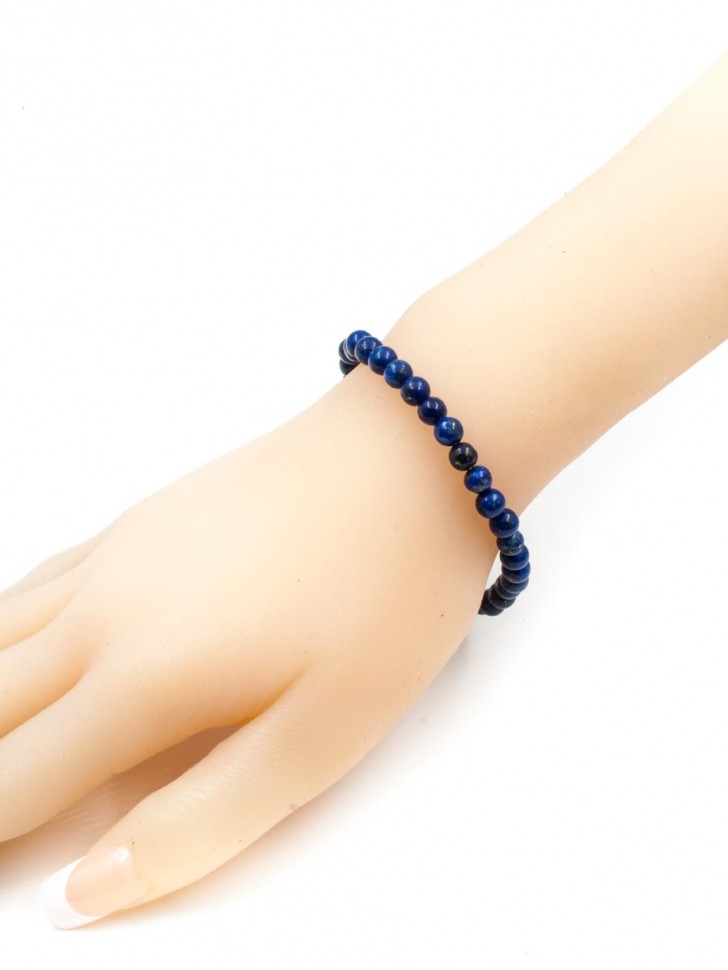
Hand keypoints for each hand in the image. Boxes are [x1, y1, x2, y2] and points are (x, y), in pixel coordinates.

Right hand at [0, 360, 495, 926]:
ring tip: (4, 742)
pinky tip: (14, 648)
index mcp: (140, 681)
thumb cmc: (383, 597)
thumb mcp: (316, 741)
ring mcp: (114, 556)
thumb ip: (196, 824)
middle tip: (2, 802)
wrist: (410, 454)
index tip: (0, 871)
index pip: (13, 782)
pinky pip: (30, 583)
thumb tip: (81, 893)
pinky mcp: (138, 520)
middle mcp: (101, 614)